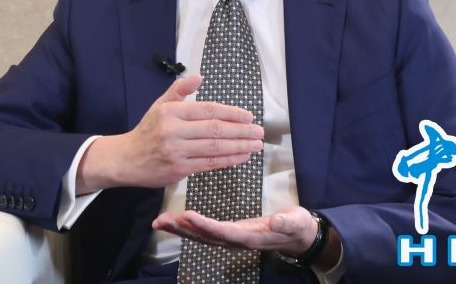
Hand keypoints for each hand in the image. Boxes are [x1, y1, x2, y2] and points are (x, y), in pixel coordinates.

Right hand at [75, 73, 262, 192]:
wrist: (126, 159)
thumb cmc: (147, 131)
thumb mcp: (159, 105)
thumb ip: (179, 90)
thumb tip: (199, 76)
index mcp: (171, 111)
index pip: (207, 110)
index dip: (231, 113)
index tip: (248, 116)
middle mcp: (174, 130)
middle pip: (215, 129)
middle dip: (241, 130)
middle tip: (259, 131)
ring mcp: (177, 151)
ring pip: (215, 147)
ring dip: (239, 146)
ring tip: (256, 144)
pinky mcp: (179, 169)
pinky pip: (209, 163)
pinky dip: (228, 160)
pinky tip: (241, 156)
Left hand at [152, 205, 317, 255]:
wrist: (296, 236)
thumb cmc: (295, 226)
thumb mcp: (294, 222)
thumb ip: (286, 223)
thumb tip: (276, 223)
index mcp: (250, 237)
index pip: (224, 232)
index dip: (205, 225)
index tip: (188, 216)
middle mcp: (236, 240)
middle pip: (205, 237)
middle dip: (183, 229)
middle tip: (162, 220)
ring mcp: (230, 238)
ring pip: (201, 235)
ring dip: (179, 229)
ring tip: (159, 221)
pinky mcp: (227, 233)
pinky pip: (203, 231)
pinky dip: (187, 226)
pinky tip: (173, 221)